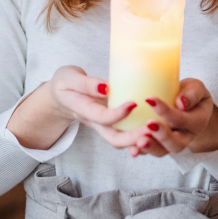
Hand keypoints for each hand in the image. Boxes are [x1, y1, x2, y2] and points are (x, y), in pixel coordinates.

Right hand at [8, 66, 147, 151]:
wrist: (58, 96)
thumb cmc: (64, 84)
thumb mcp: (69, 78)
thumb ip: (86, 83)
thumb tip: (105, 87)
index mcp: (84, 110)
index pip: (102, 117)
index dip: (118, 114)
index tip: (134, 103)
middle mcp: (95, 122)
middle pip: (115, 138)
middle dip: (134, 138)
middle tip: (153, 128)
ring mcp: (104, 125)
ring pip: (122, 140)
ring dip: (140, 139)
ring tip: (159, 131)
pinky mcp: (111, 123)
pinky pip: (125, 133)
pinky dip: (140, 134)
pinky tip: (157, 126)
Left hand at [129, 78, 217, 157]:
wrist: (186, 106)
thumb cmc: (190, 93)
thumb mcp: (196, 88)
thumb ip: (193, 93)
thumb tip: (181, 102)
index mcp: (197, 122)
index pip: (182, 120)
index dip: (166, 112)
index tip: (149, 99)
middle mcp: (185, 137)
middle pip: (176, 144)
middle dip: (162, 136)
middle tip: (148, 124)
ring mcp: (171, 144)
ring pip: (162, 151)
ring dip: (150, 147)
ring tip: (139, 141)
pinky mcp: (158, 146)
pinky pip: (150, 152)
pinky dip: (141, 151)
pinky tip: (133, 149)